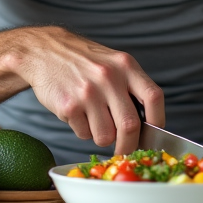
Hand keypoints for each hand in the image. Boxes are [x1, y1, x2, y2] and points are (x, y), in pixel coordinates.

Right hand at [9, 27, 163, 155]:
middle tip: (125, 151)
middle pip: (130, 126)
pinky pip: (84, 134)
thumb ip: (131, 87)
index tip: (154, 134)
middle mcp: (109, 78)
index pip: (153, 97)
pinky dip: (83, 131)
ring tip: (93, 119)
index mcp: (126, 65)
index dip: (157, 121)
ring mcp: (88, 92)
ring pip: (106, 136)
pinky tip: (78, 113)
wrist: (45, 51)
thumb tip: (148, 125)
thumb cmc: (84, 61)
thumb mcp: (114, 62)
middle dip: (129, 146)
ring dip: (101, 137)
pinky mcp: (69, 106)